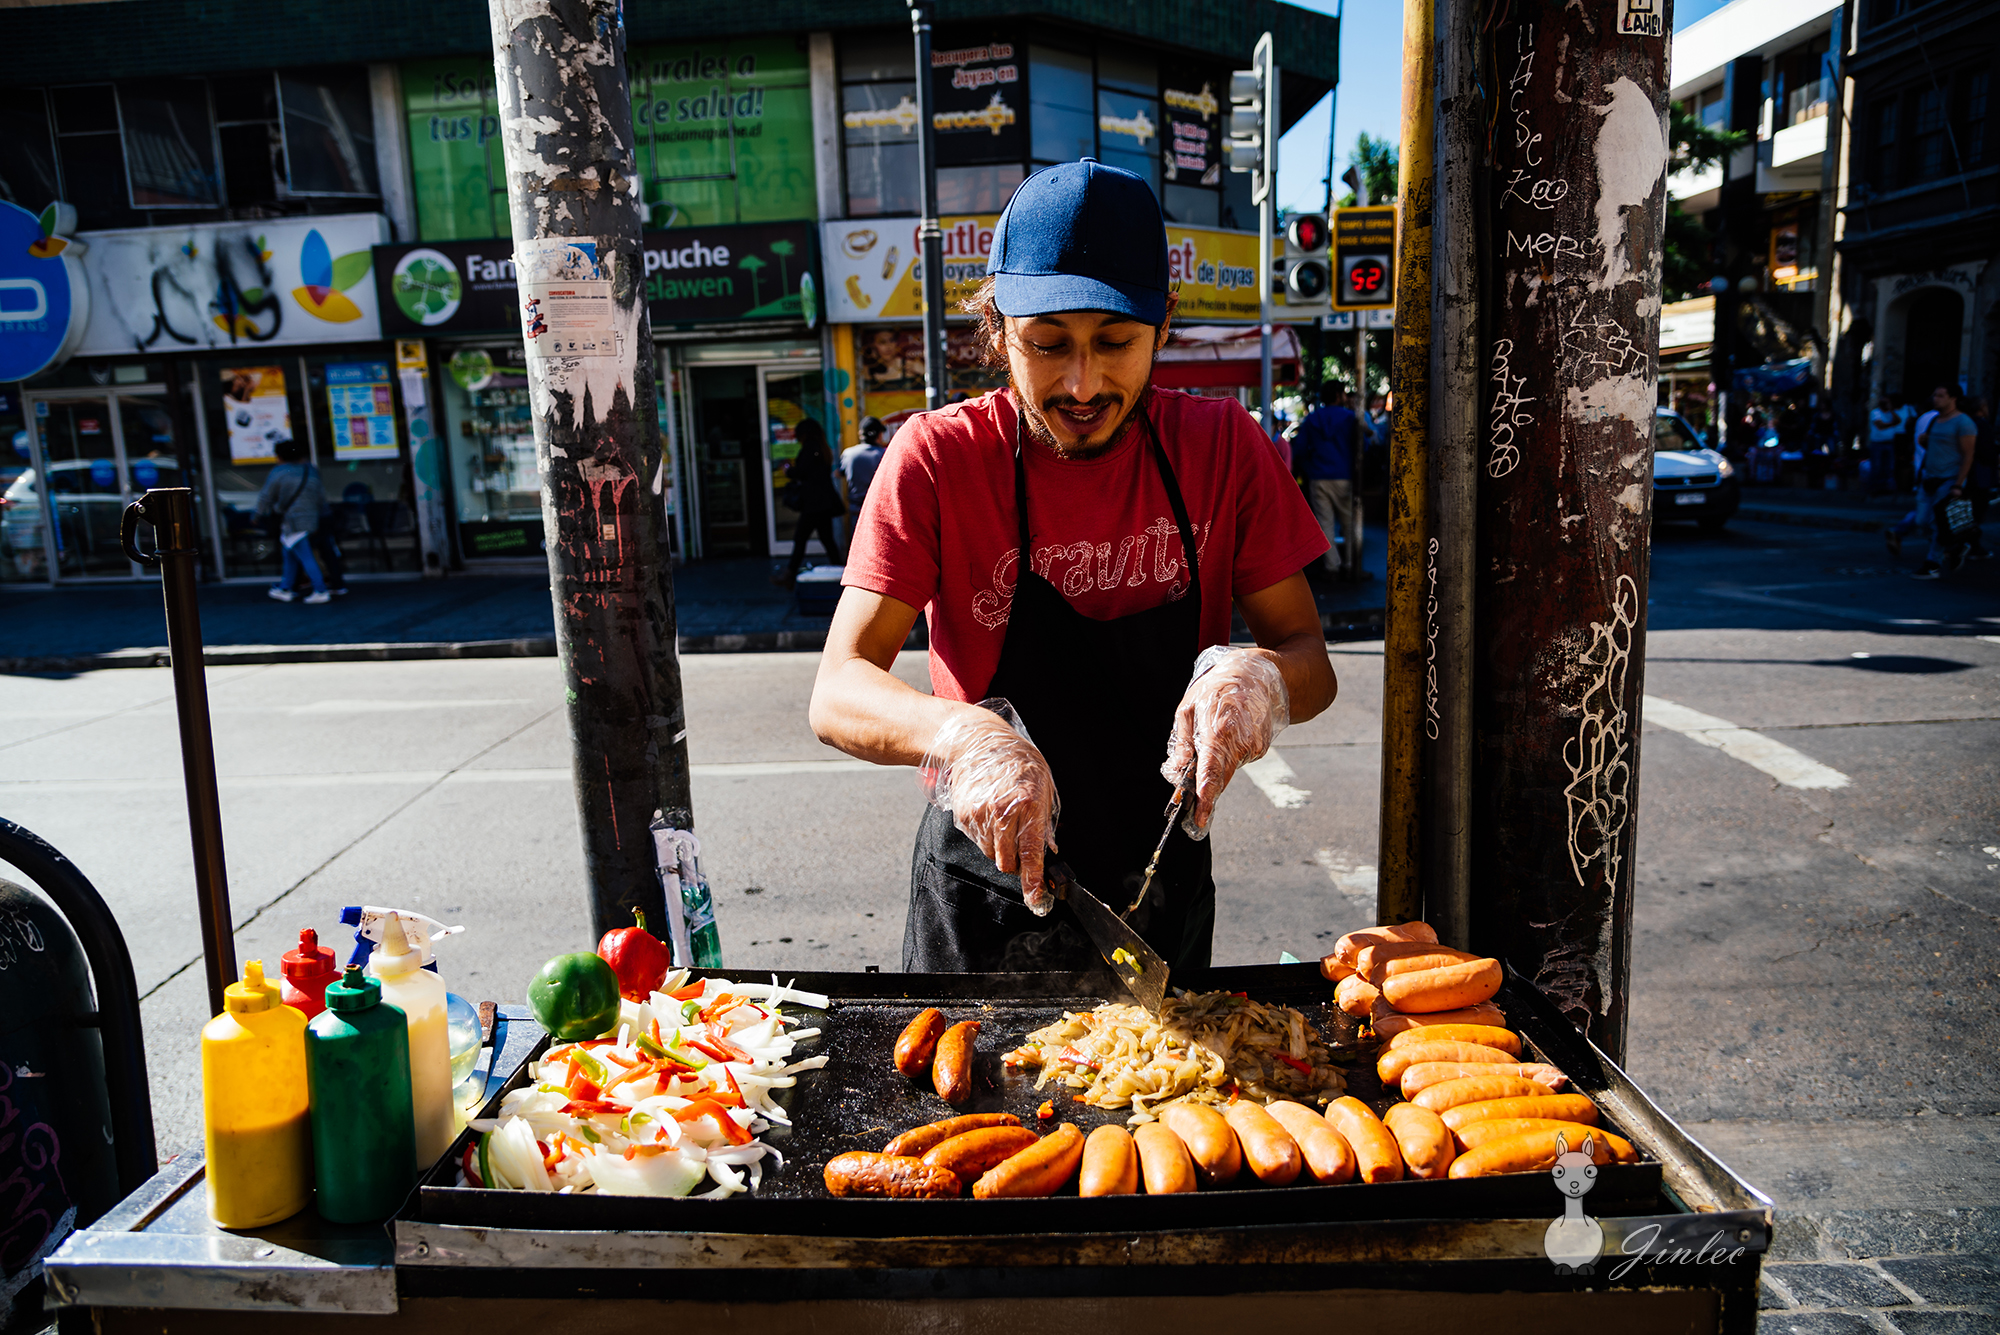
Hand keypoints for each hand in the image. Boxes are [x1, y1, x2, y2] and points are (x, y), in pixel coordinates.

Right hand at [922, 706, 1059, 913]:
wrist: (980, 742)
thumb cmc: (1017, 763)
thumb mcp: (1043, 788)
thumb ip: (1044, 822)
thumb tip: (1047, 852)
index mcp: (1028, 804)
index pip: (1031, 852)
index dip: (1033, 881)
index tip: (1036, 900)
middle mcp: (1002, 811)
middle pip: (1007, 861)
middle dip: (1016, 862)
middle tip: (1021, 844)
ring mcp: (980, 814)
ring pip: (992, 854)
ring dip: (1000, 847)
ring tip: (1004, 821)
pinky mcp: (964, 815)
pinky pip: (978, 841)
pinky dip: (986, 836)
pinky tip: (989, 814)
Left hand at [1161, 647, 1290, 837]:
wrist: (1262, 676)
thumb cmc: (1219, 687)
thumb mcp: (1189, 708)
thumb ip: (1182, 743)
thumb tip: (1176, 772)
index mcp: (1219, 730)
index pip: (1211, 772)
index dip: (1204, 798)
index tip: (1199, 818)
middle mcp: (1240, 742)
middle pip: (1220, 778)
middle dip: (1206, 791)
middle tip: (1193, 801)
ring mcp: (1254, 746)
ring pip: (1228, 770)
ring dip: (1217, 766)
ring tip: (1213, 737)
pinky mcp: (1261, 748)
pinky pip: (1238, 761)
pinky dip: (1229, 755)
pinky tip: (1228, 735)